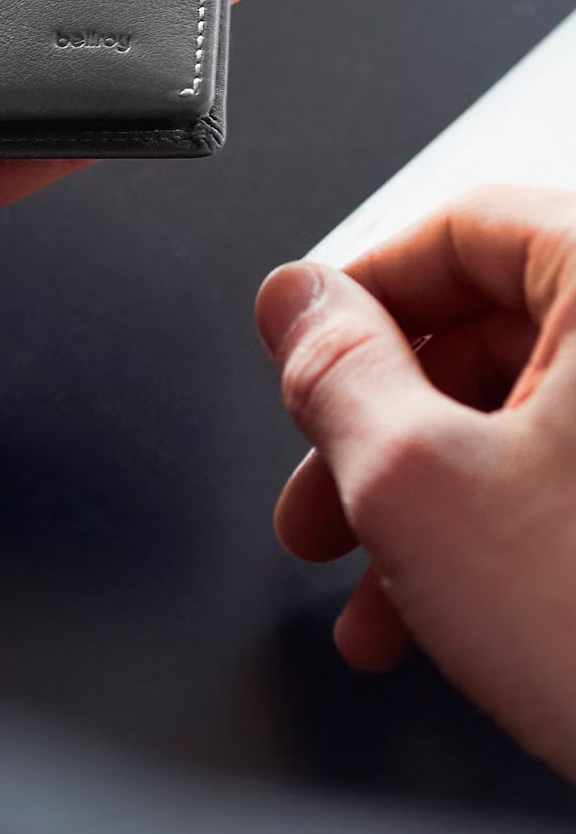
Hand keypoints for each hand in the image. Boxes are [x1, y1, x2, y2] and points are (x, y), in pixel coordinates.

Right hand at [256, 186, 575, 780]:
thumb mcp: (421, 483)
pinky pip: (574, 476)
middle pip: (485, 334)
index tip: (303, 360)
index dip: (356, 299)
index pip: (459, 227)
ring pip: (522, 420)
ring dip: (424, 502)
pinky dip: (499, 531)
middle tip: (325, 500)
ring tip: (373, 592)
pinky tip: (446, 615)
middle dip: (377, 432)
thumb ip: (334, 369)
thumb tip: (295, 300)